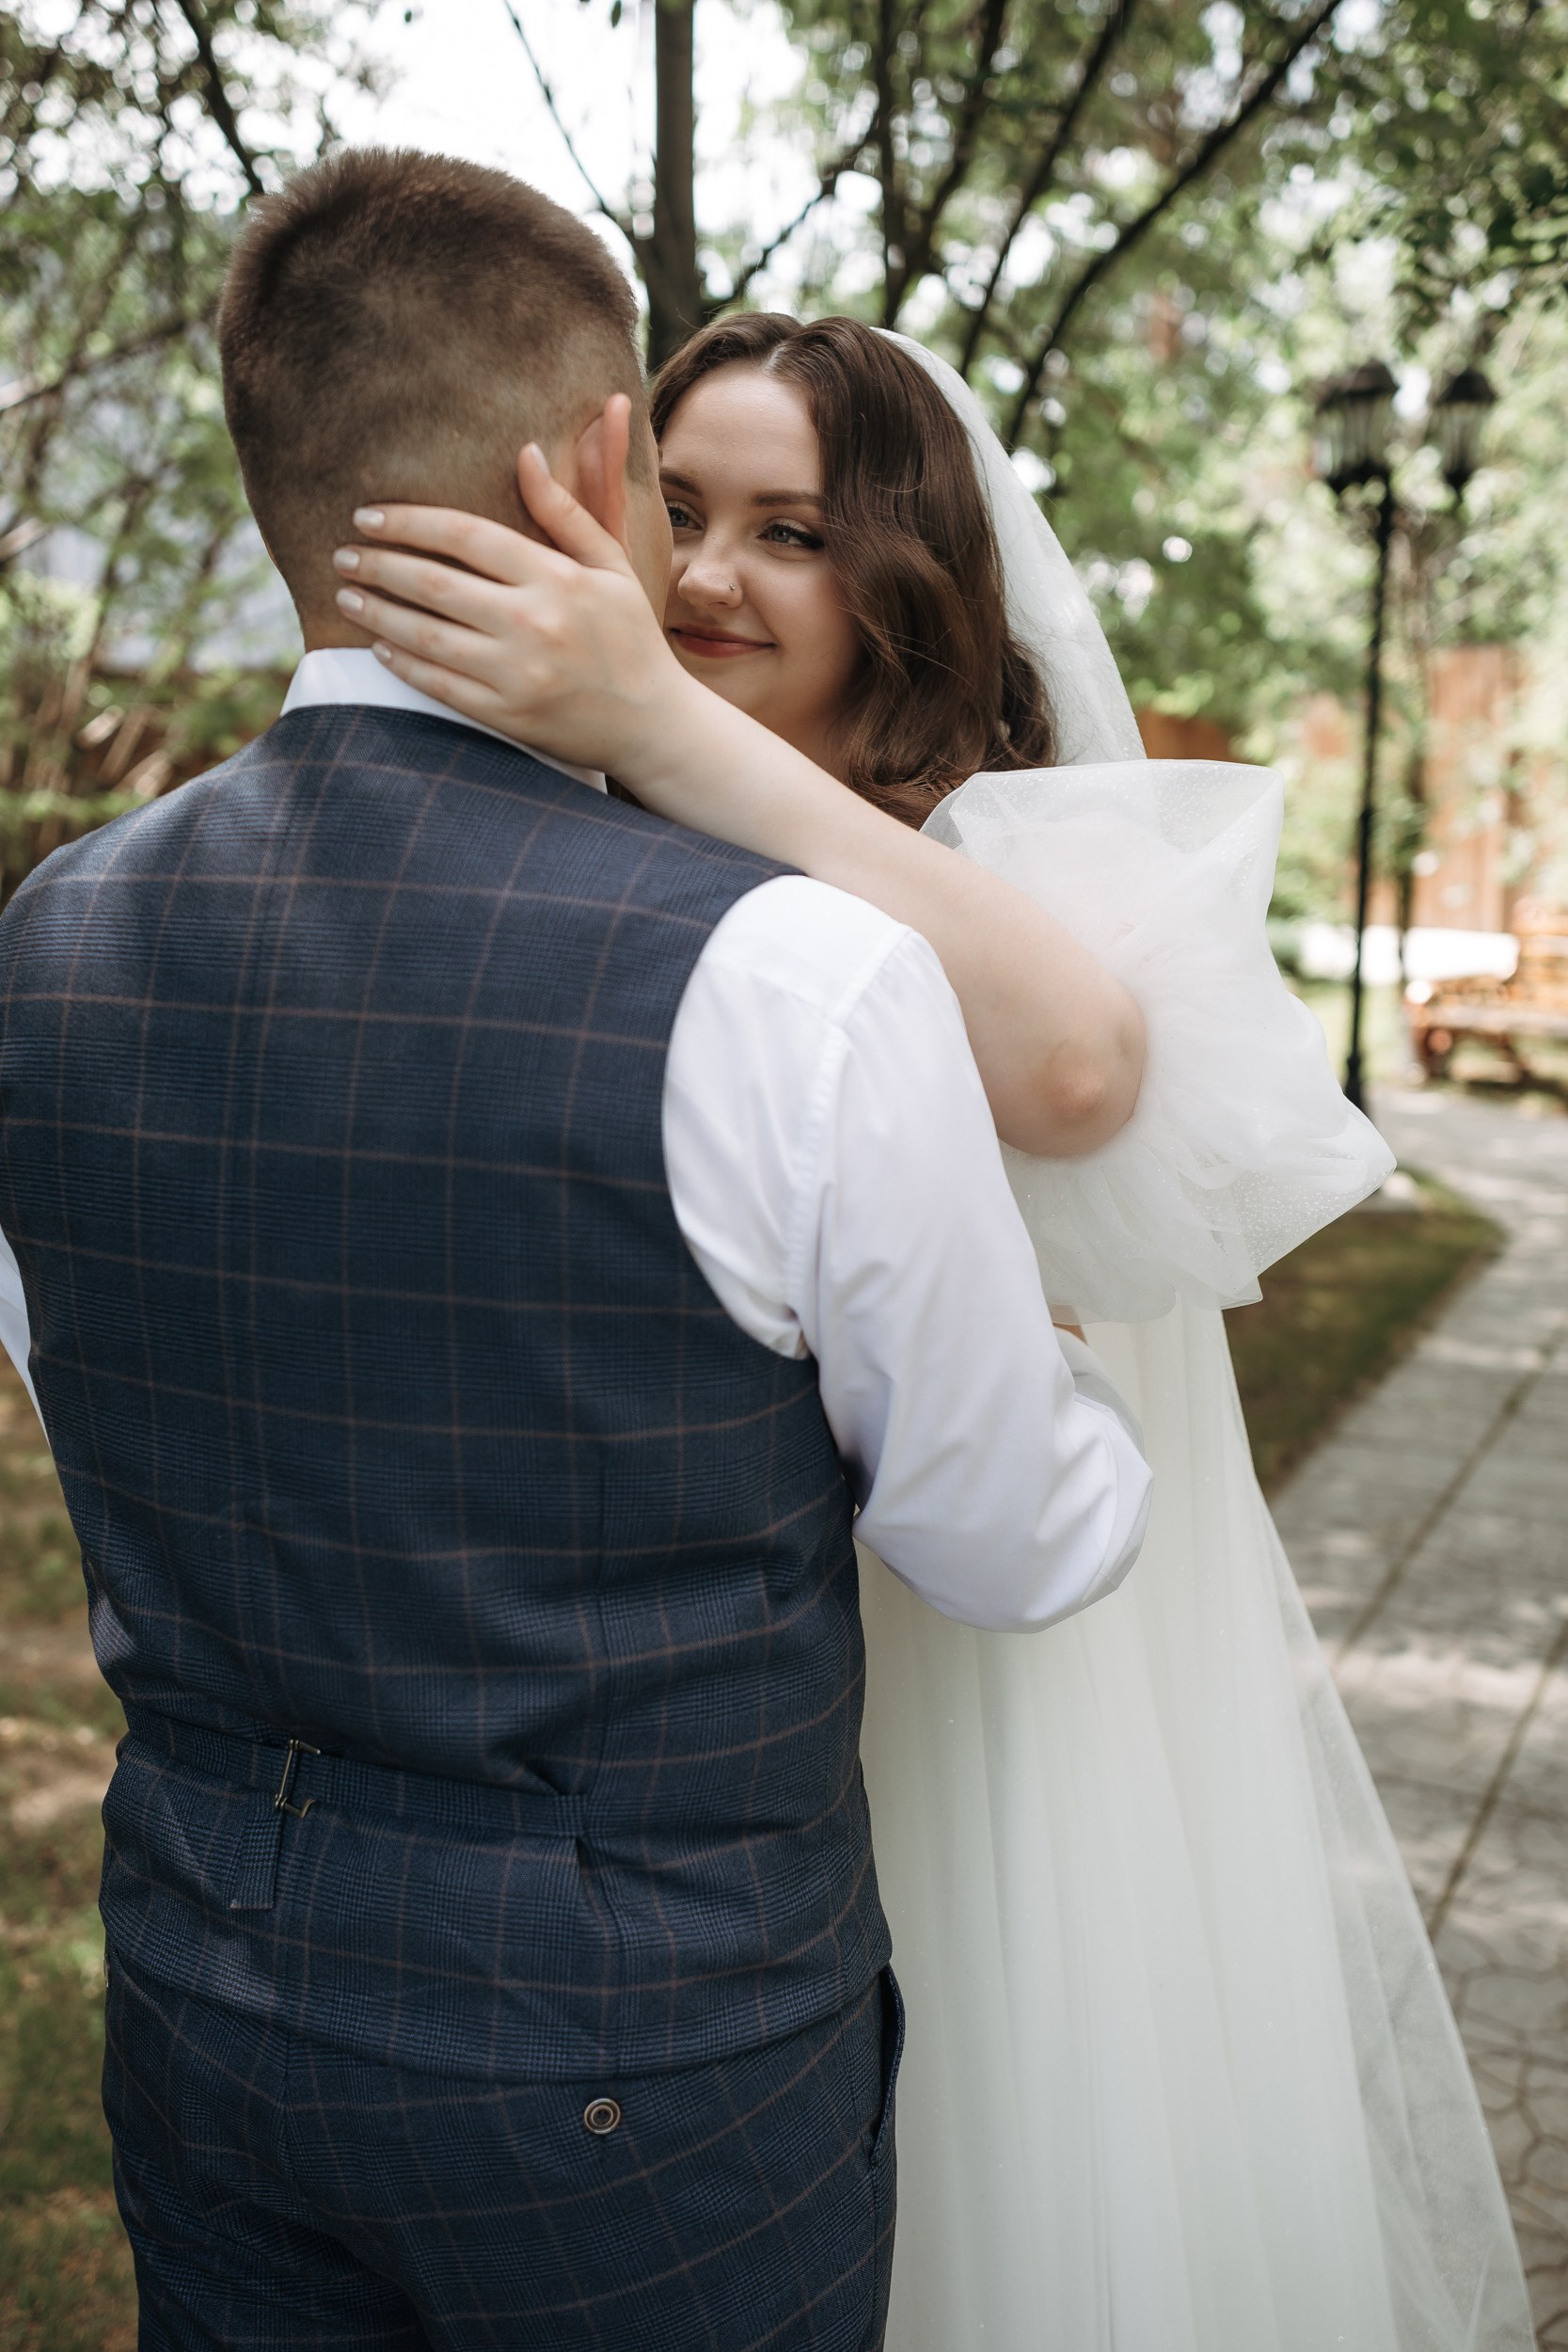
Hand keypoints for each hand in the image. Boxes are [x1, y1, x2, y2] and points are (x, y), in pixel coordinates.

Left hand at [331, 423, 691, 780]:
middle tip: (343, 554)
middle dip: (378, 564)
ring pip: (425, 634)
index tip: (369, 516)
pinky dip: (401, 663)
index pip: (465, 535)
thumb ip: (565, 511)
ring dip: (377, 612)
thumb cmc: (631, 637)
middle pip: (433, 582)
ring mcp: (517, 673)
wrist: (654, 725)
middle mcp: (533, 623)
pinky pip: (438, 684)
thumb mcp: (611, 565)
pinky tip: (379, 646)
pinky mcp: (507, 715)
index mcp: (556, 577)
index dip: (409, 521)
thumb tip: (525, 452)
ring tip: (347, 594)